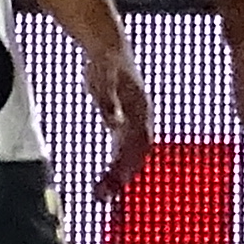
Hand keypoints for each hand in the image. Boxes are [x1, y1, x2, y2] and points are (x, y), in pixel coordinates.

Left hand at [79, 31, 149, 195]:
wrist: (108, 47)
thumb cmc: (107, 62)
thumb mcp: (104, 78)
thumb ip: (108, 101)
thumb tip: (114, 124)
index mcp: (141, 109)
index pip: (141, 142)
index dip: (131, 162)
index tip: (119, 182)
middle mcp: (141, 119)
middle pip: (136, 154)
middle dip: (123, 176)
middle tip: (104, 196)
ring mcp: (133, 122)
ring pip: (130, 156)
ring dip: (119, 176)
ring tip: (102, 196)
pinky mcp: (122, 124)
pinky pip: (122, 151)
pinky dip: (115, 167)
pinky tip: (105, 181)